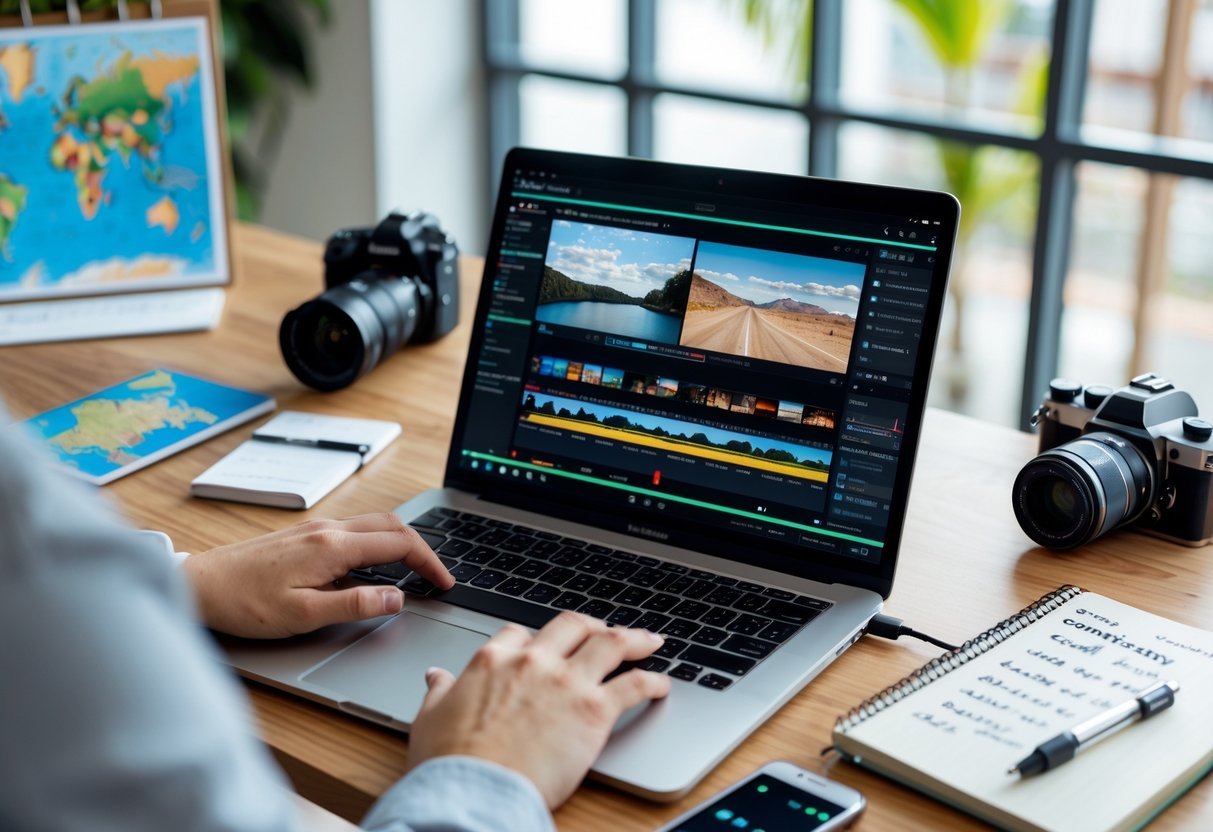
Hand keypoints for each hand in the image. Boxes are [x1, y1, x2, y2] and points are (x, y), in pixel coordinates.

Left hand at [182, 513, 454, 637]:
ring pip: (374, 525)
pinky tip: (373, 566)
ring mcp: (316, 529)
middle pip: (392, 527)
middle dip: (422, 548)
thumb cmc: (244, 603)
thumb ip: (354, 605)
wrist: (200, 584)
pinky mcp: (304, 535)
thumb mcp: (303, 615)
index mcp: (333, 547)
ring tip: (414, 570)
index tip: (445, 583)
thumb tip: (396, 600)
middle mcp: (328, 530)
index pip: (398, 545)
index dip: (429, 563)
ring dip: (400, 542)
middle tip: (437, 576)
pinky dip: (377, 543)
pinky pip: (354, 530)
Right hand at [408, 612, 672, 807]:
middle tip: (604, 631)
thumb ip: (440, 692)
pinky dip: (652, 681)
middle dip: (592, 625)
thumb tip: (436, 677)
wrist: (475, 791)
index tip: (549, 644)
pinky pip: (634, 684)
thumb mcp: (431, 717)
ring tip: (650, 640)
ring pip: (611, 642)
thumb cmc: (450, 763)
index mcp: (493, 659)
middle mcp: (534, 661)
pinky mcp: (594, 711)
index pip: (522, 633)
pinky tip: (661, 685)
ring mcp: (567, 682)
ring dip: (634, 638)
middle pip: (573, 625)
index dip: (539, 637)